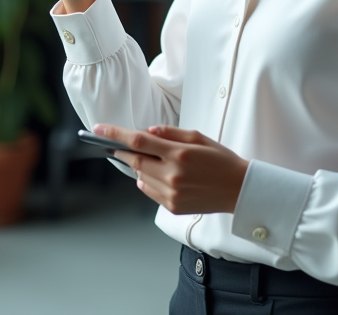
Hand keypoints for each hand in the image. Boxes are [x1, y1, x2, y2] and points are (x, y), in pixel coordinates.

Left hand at [94, 124, 249, 215]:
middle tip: (113, 145)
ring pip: (141, 177)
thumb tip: (147, 132)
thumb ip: (171, 133)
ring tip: (152, 160)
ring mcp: (172, 193)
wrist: (238, 189)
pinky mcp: (173, 207)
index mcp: (179, 154)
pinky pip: (149, 191)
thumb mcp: (199, 137)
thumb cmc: (220, 159)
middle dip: (121, 152)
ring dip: (139, 166)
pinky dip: (146, 181)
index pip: (138, 141)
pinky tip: (157, 174)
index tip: (98, 129)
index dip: (116, 134)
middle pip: (135, 161)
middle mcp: (172, 175)